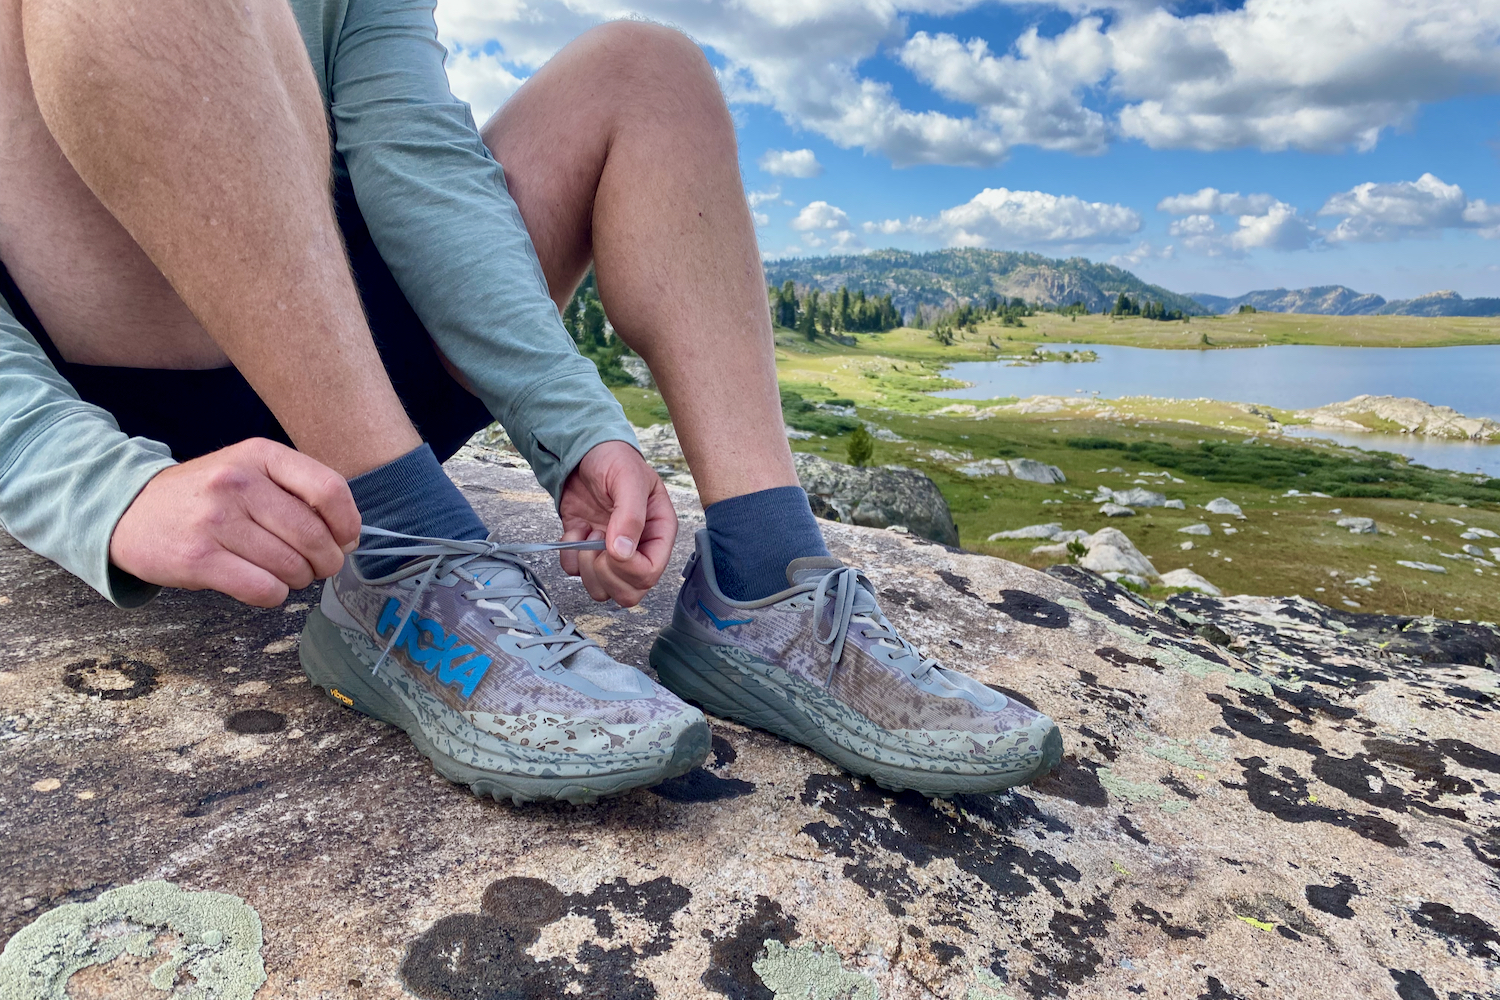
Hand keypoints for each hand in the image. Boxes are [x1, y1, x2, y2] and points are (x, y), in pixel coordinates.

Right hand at [109, 438, 360, 606]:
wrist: (129, 510)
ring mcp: (216, 520)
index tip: (346, 539)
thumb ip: (298, 492)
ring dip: (298, 579)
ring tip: (285, 574)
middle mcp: (238, 482)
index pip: (329, 489)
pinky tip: (263, 585)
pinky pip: (263, 589)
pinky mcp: (198, 559)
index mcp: (260, 455)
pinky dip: (273, 594)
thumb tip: (349, 537)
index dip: (348, 522)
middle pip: (313, 535)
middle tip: (318, 567)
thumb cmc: (204, 496)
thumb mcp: (249, 471)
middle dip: (326, 561)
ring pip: (291, 566)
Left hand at [558, 440, 676, 606]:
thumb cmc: (615, 460)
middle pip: (628, 592)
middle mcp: (639, 549)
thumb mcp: (628, 479)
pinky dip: (569, 555)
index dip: (628, 569)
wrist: (585, 452)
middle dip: (605, 572)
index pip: (650, 573)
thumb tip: (622, 552)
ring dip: (586, 567)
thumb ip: (630, 515)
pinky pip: (575, 573)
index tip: (611, 546)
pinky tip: (577, 529)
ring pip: (602, 590)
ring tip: (589, 533)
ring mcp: (612, 553)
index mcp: (659, 533)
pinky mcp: (587, 550)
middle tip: (597, 541)